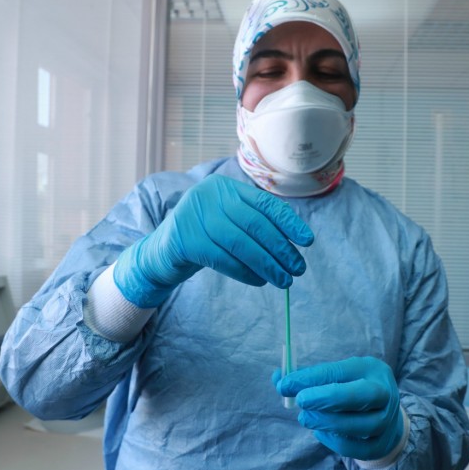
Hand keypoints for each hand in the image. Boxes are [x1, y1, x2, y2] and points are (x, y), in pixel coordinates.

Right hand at [114, 174, 313, 306]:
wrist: (161, 253)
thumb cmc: (204, 238)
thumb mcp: (227, 221)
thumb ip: (253, 224)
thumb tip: (294, 243)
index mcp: (224, 187)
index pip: (264, 204)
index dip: (289, 223)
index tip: (307, 241)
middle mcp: (209, 196)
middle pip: (255, 224)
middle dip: (281, 248)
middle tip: (298, 268)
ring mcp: (194, 216)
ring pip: (241, 243)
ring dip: (267, 265)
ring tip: (284, 280)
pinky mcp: (186, 241)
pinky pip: (223, 259)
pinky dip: (245, 272)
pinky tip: (259, 281)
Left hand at [276, 356, 404, 460]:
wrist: (385, 413)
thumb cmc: (352, 387)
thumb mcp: (338, 374)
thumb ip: (308, 377)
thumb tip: (277, 377)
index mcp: (371, 369)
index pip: (339, 372)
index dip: (310, 378)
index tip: (285, 384)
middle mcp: (384, 394)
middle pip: (357, 397)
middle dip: (324, 399)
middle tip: (299, 400)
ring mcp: (385, 422)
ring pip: (355, 426)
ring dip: (324, 422)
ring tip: (305, 418)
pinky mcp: (379, 445)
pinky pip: (352, 447)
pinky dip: (331, 440)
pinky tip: (319, 431)